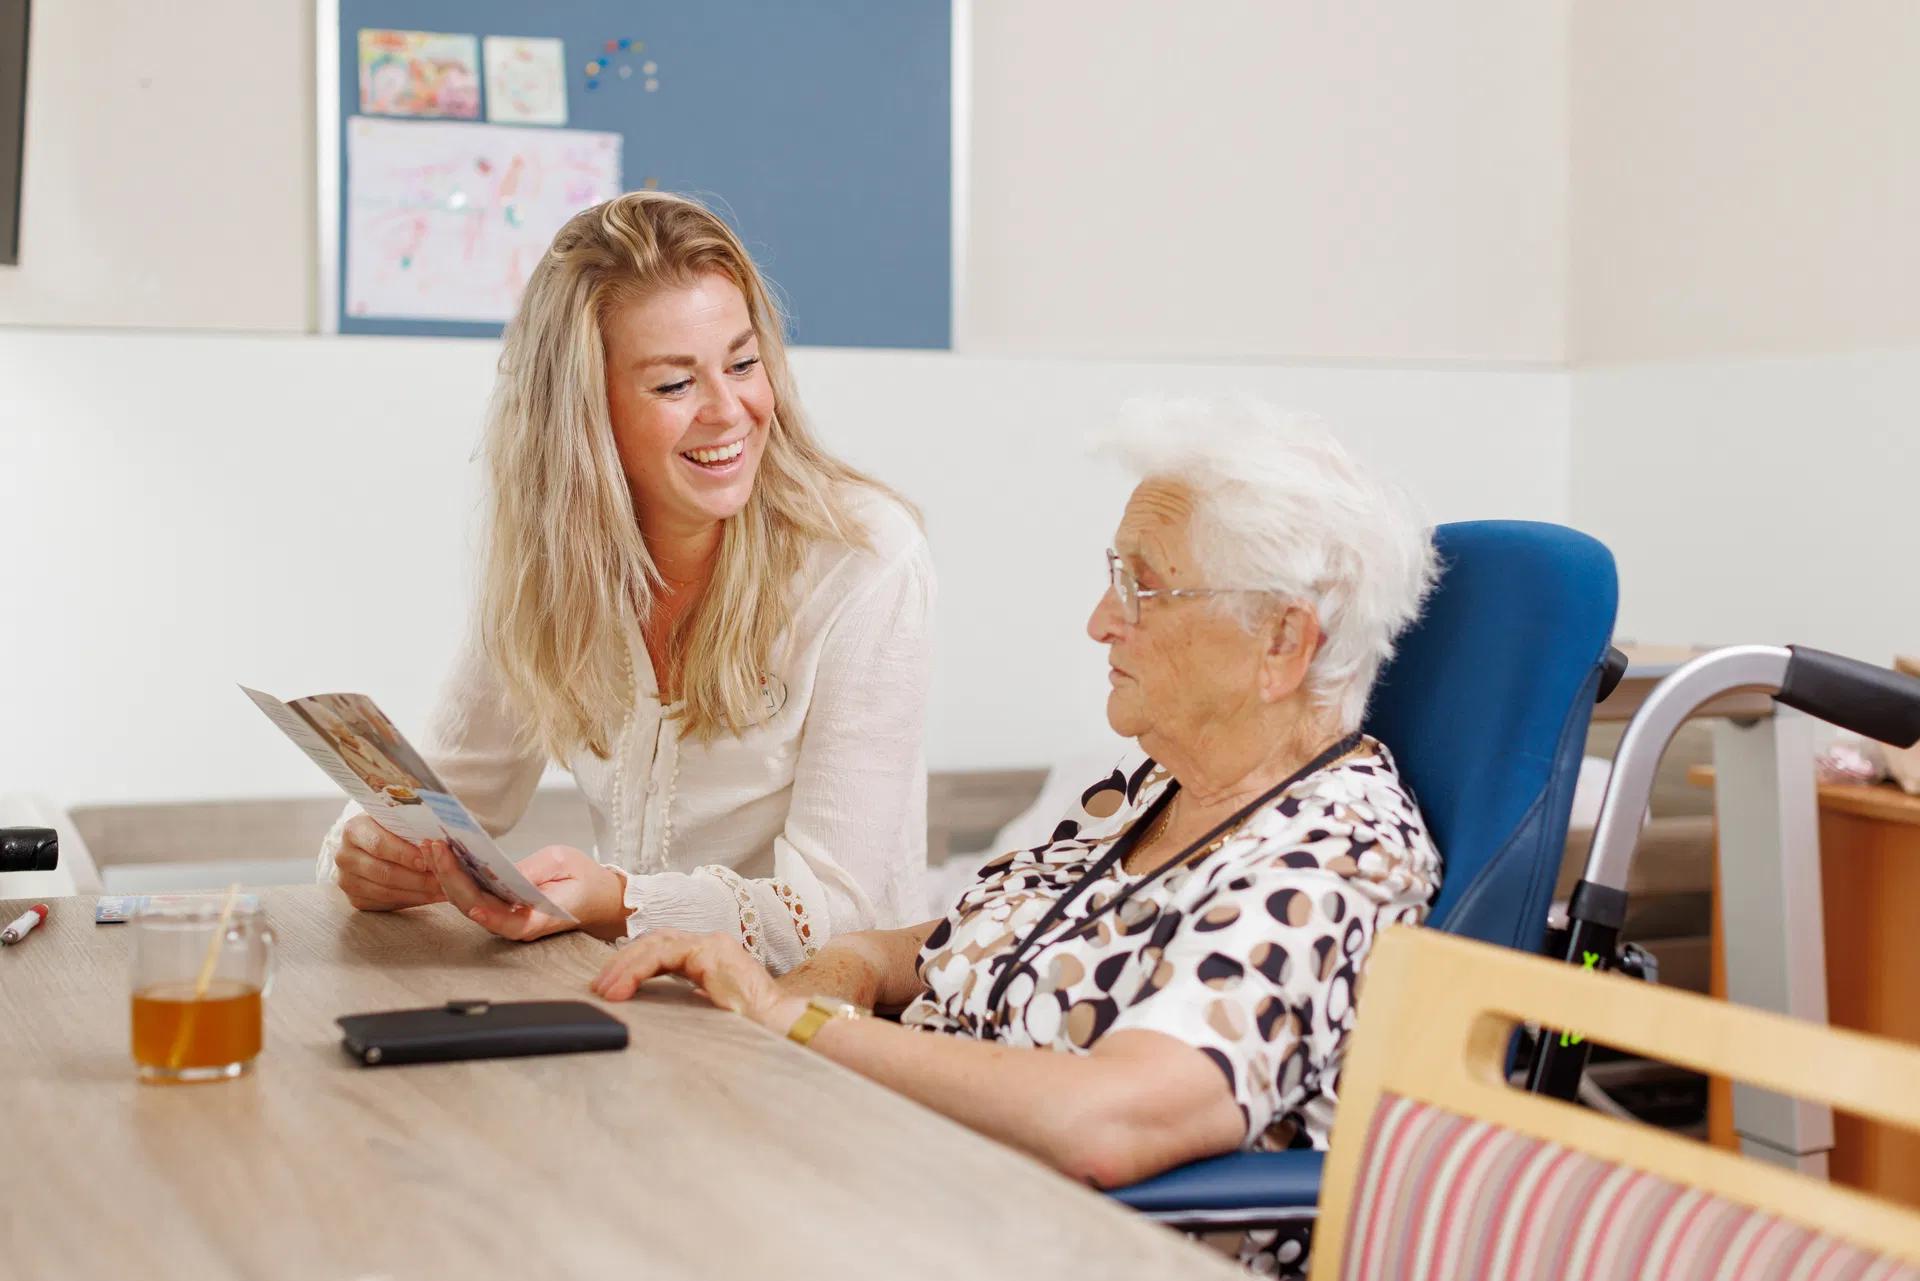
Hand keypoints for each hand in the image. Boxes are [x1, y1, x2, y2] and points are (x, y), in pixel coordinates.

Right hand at [335, 815, 443, 910]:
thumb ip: (414, 826)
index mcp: (354, 829)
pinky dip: (411, 900)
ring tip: (444, 889)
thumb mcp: (398, 819)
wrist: (370, 843)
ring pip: (385, 892)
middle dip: (418, 878)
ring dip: (418, 893)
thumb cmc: (391, 827)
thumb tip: (442, 842)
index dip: (405, 854)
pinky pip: (385, 904)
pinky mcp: (354, 898)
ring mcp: (346, 879)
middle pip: (383, 872)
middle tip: (444, 879)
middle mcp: (344, 855)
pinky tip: (430, 896)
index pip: (380, 844)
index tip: (428, 860)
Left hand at [423, 841, 628, 942]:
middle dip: (451, 877)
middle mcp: (516, 923)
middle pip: (475, 907)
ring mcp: (504, 918)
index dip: (489, 916)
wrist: (597, 897)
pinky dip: (454, 876)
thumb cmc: (583, 880)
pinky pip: (471, 895)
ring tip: (431, 846)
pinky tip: (442, 857)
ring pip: (466, 902)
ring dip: (446, 875)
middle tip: (436, 846)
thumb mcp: (562, 863)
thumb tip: (498, 872)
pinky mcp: (498, 908)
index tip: (474, 903)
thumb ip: (531, 871)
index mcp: (538, 919)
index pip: (508, 922)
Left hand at [591, 929, 796, 1030]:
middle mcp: (710, 944)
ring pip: (654, 943)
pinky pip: (663, 954)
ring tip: (605, 990)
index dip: (631, 966)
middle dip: (622, 963)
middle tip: (599, 988)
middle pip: (653, 941)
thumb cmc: (749, 1028)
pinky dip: (637, 970)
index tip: (610, 988)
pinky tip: (622, 988)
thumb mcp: (705, 1012)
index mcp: (709, 958)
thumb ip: (683, 1002)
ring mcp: (712, 944)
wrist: (780, 1029)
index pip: (661, 950)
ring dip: (624, 966)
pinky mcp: (711, 951)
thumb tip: (649, 1010)